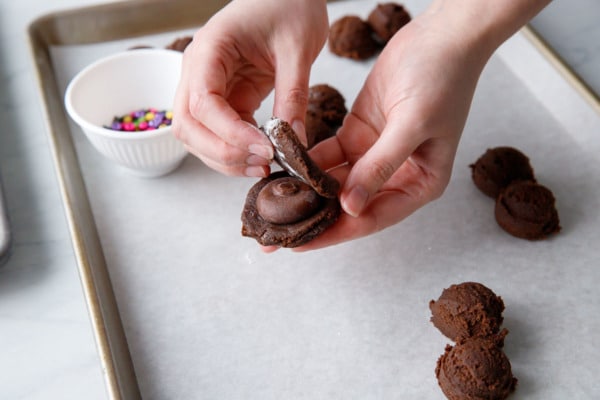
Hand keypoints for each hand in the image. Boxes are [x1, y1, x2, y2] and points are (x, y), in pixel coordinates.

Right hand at [172, 0, 328, 176]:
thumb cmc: (287, 5)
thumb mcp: (297, 48)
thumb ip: (292, 95)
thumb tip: (293, 141)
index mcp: (209, 50)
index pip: (203, 103)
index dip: (230, 134)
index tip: (265, 148)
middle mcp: (198, 71)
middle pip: (188, 126)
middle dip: (221, 152)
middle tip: (261, 163)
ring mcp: (208, 86)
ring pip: (198, 136)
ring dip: (225, 157)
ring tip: (263, 165)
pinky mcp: (225, 98)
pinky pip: (219, 133)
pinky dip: (236, 149)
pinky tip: (262, 154)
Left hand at [295, 11, 491, 250]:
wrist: (441, 35)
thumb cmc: (442, 79)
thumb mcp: (412, 125)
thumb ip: (380, 167)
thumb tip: (350, 207)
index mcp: (419, 184)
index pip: (371, 218)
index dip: (335, 232)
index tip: (300, 244)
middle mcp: (396, 176)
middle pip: (348, 206)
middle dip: (314, 219)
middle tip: (275, 232)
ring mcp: (374, 155)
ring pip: (334, 182)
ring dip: (306, 192)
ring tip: (271, 205)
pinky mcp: (358, 134)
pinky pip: (328, 155)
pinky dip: (307, 162)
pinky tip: (283, 168)